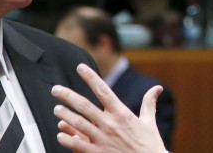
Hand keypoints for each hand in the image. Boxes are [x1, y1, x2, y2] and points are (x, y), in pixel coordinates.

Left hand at [51, 63, 166, 152]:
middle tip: (55, 89)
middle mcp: (110, 124)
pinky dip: (68, 139)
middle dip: (67, 96)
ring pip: (78, 124)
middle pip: (84, 105)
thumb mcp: (150, 122)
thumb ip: (149, 103)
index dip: (90, 77)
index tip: (80, 67)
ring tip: (57, 109)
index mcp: (122, 113)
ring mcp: (103, 139)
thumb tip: (157, 88)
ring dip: (65, 115)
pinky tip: (61, 135)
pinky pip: (79, 145)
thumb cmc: (150, 146)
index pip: (103, 90)